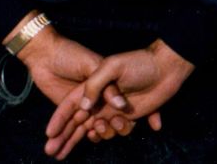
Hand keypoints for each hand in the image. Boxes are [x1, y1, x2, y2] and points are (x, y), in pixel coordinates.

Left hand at [16, 27, 135, 153]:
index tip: (121, 125)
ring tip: (74, 148)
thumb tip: (120, 106)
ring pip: (84, 128)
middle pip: (102, 120)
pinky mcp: (66, 112)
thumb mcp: (92, 65)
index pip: (118, 106)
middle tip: (97, 133)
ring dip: (78, 141)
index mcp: (106, 85)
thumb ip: (106, 86)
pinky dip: (68, 141)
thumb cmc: (72, 54)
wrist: (46, 54)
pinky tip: (63, 152)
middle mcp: (96, 98)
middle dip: (104, 131)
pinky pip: (71, 129)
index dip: (123, 118)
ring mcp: (81, 106)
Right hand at [43, 39, 193, 159]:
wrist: (167, 67)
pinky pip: (115, 131)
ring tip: (104, 126)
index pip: (69, 107)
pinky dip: (114, 132)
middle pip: (76, 123)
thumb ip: (95, 84)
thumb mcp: (112, 66)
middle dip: (64, 138)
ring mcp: (112, 109)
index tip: (49, 136)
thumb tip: (83, 106)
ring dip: (97, 133)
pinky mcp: (127, 116)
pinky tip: (115, 126)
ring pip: (95, 130)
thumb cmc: (139, 62)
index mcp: (91, 86)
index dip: (58, 122)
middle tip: (53, 153)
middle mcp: (99, 100)